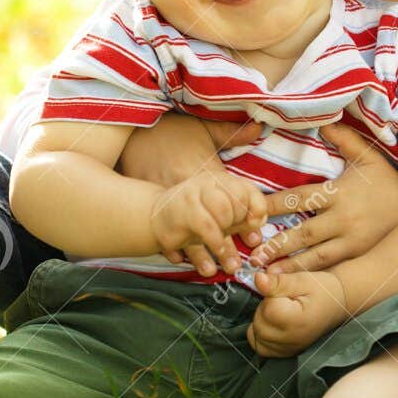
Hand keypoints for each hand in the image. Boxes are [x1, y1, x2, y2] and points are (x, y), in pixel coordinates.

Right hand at [122, 114, 264, 274]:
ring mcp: (175, 203)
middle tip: (237, 263)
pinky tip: (183, 262)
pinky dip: (175, 252)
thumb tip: (259, 127)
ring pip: (192, 237)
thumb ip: (230, 134)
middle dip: (227, 245)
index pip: (235, 200)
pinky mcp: (158, 210)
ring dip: (203, 257)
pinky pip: (168, 236)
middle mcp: (194, 191)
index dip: (248, 217)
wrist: (138, 138)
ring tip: (211, 270)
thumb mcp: (203, 130)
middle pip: (217, 222)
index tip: (255, 232)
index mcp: (208, 174)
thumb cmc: (174, 135)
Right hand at [148, 172, 266, 275]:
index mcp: (219, 181)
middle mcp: (207, 184)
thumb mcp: (217, 215)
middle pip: (237, 202)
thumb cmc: (191, 217)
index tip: (254, 228)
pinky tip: (212, 261)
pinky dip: (214, 245)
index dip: (256, 210)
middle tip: (233, 242)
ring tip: (228, 260)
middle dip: (238, 226)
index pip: (247, 190)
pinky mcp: (181, 213)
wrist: (153, 217)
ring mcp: (192, 196)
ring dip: (227, 240)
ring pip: (223, 214)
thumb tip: (258, 230)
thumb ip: (239, 219)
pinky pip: (207, 228)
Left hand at [246, 122, 397, 273]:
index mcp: (340, 193)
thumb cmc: (389, 183)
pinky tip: (294, 285)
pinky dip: (312, 277)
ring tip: (266, 277)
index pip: (301, 198)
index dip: (276, 204)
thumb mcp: (370, 158)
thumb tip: (324, 124)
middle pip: (304, 233)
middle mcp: (344, 220)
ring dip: (290, 268)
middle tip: (252, 255)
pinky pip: (332, 269)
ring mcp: (352, 242)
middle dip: (277, 245)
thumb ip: (345, 140)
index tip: (254, 209)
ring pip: (316, 258)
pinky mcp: (359, 257)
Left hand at [246, 268, 350, 357]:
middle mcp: (292, 341)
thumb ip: (278, 281)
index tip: (287, 292)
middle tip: (284, 300)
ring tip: (280, 310)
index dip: (272, 295)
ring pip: (256, 334)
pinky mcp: (285, 354)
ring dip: (262, 320)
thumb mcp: (302, 279)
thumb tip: (257, 279)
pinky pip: (261, 346)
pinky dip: (261, 334)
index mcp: (297, 321)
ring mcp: (288, 350)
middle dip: (266, 307)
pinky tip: (274, 323)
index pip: (268, 308)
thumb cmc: (322, 290)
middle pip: (259, 322)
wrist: (337, 305)